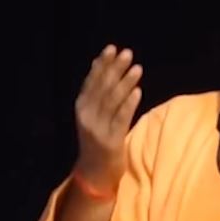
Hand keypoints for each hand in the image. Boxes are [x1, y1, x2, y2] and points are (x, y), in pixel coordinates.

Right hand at [73, 44, 142, 195]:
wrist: (94, 172)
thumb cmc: (97, 138)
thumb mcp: (92, 114)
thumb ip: (96, 92)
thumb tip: (100, 63)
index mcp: (81, 107)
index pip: (91, 81)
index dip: (101, 64)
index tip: (111, 48)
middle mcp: (87, 116)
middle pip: (102, 88)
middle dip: (115, 69)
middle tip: (127, 53)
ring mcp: (98, 129)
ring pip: (112, 101)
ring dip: (125, 82)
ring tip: (137, 68)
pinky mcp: (110, 141)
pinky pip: (121, 119)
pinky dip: (129, 104)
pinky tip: (138, 92)